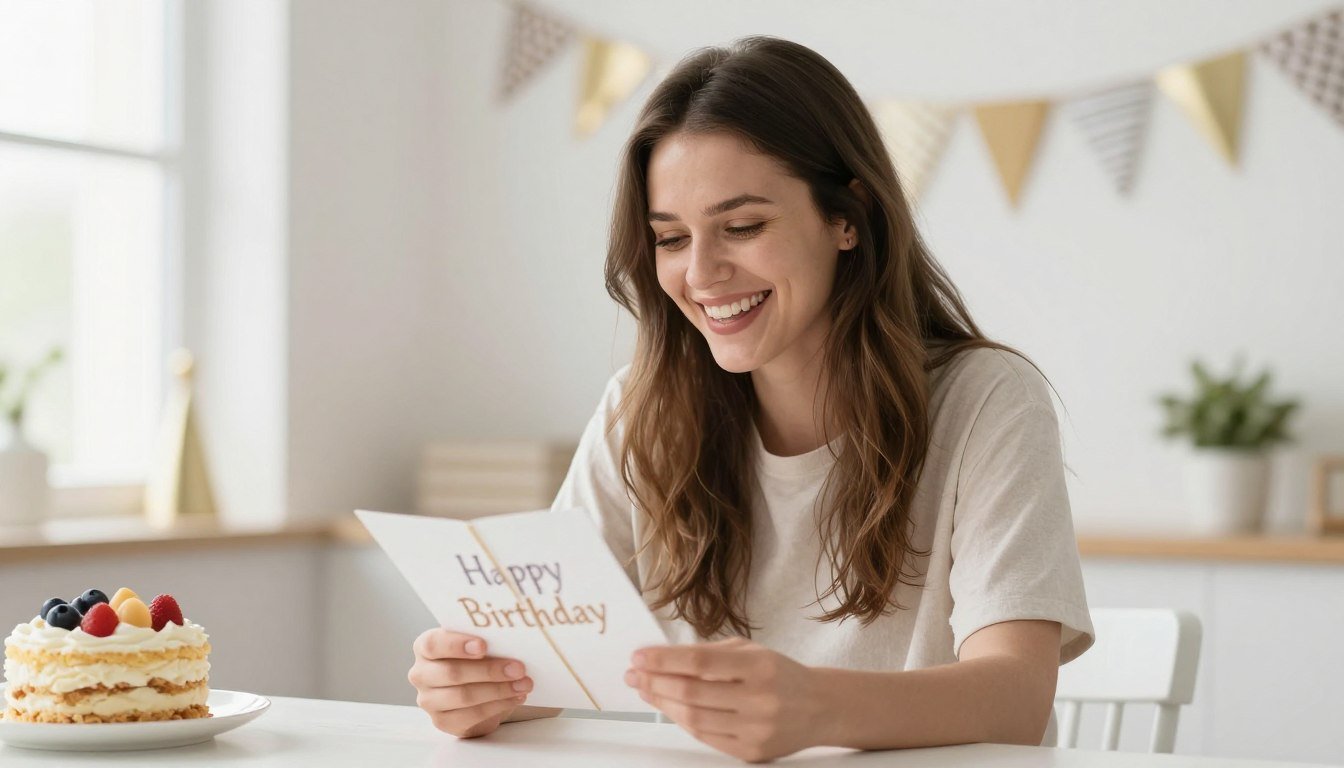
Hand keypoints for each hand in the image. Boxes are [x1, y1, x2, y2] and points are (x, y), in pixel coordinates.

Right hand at [408, 629, 533, 737]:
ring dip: (498, 690)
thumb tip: (512, 641)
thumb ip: (485, 640)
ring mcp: (429, 700)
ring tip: (523, 684)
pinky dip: (497, 706)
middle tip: (518, 668)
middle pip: (452, 673)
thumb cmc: (475, 659)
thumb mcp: (476, 645)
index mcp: (425, 647)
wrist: (474, 690)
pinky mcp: (442, 721)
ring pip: (463, 696)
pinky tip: (515, 698)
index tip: (483, 646)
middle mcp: (421, 674)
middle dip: (489, 671)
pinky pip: (471, 716)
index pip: (433, 644)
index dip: (457, 644)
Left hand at [625, 637, 823, 762]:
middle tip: (634, 674)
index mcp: (759, 666)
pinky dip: (683, 722)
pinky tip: (670, 708)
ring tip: (646, 690)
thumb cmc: (779, 674)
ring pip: (694, 719)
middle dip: (655, 682)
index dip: (664, 660)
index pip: (700, 662)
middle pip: (692, 693)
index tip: (639, 657)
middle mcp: (759, 699)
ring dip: (663, 704)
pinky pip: (705, 737)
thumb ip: (708, 653)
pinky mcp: (751, 752)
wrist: (820, 707)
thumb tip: (661, 658)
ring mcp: (756, 729)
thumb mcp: (750, 651)